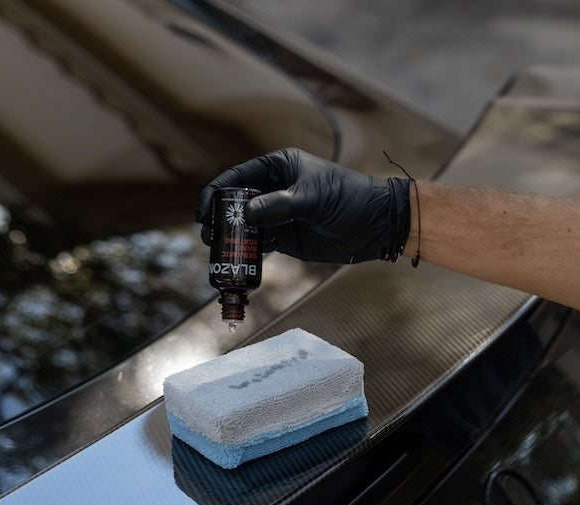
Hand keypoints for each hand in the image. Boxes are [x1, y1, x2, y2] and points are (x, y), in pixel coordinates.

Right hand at [196, 148, 410, 263]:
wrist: (377, 225)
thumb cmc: (349, 199)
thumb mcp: (313, 198)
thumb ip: (279, 205)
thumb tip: (245, 214)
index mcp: (278, 167)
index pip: (238, 177)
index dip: (216, 192)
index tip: (203, 210)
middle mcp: (274, 188)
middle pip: (236, 202)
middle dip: (219, 218)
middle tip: (208, 235)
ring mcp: (278, 214)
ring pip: (244, 225)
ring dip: (230, 238)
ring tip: (217, 251)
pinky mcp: (285, 237)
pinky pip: (258, 244)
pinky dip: (246, 253)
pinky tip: (237, 262)